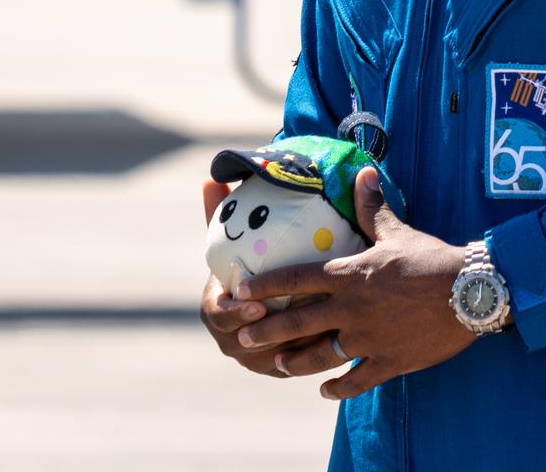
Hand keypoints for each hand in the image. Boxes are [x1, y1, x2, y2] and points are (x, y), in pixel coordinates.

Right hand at [197, 179, 329, 375]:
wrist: (256, 301)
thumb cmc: (243, 265)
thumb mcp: (231, 240)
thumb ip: (220, 213)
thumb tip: (209, 177)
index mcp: (214, 309)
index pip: (219, 316)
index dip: (236, 314)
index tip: (258, 305)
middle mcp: (230, 339)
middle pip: (250, 344)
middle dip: (276, 333)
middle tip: (302, 317)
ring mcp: (253, 359)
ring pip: (276, 358)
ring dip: (300, 345)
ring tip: (327, 329)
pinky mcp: (278, 369)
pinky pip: (295, 366)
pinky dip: (312, 355)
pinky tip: (335, 341)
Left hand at [233, 167, 474, 399]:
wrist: (471, 292)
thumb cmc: (432, 259)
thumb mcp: (397, 231)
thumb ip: (372, 209)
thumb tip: (363, 174)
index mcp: (348, 277)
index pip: (296, 279)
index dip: (266, 285)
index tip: (240, 290)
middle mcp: (351, 310)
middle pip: (299, 323)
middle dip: (268, 331)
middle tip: (244, 337)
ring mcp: (369, 340)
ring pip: (322, 356)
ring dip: (297, 361)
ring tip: (279, 365)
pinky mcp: (390, 362)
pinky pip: (358, 380)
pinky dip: (339, 387)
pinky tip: (325, 390)